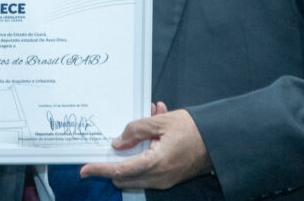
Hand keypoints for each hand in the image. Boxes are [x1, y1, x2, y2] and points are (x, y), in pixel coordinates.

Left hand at [80, 106, 210, 190]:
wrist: (219, 140)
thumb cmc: (192, 129)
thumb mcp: (161, 122)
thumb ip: (135, 131)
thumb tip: (117, 143)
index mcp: (155, 163)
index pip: (120, 171)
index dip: (100, 170)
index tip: (84, 169)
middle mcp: (159, 178)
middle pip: (124, 177)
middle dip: (115, 162)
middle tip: (118, 140)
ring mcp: (165, 181)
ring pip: (135, 176)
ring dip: (131, 156)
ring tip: (144, 127)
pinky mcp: (170, 179)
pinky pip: (147, 172)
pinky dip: (143, 157)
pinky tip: (153, 135)